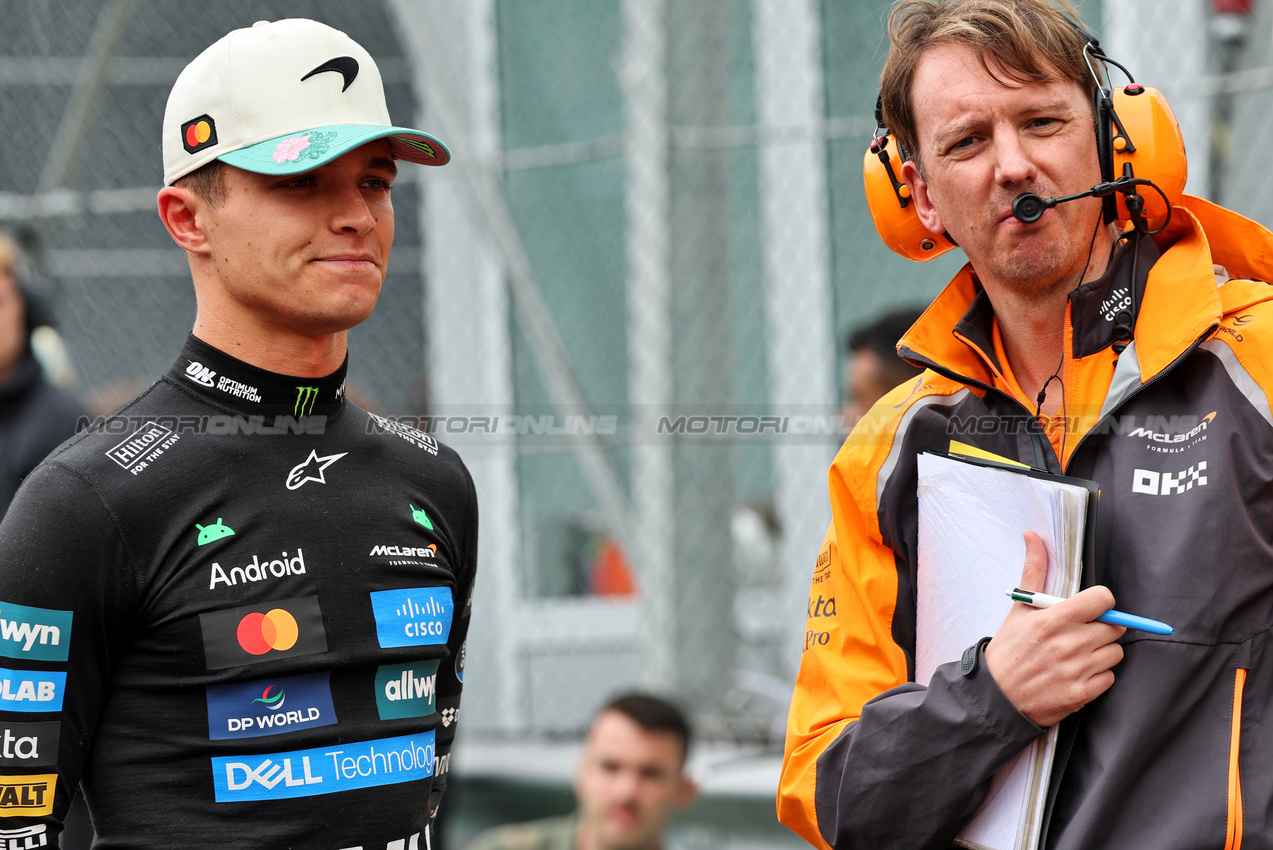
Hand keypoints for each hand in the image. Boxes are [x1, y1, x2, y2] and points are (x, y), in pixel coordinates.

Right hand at [983, 531, 1124, 727]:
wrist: (996, 696)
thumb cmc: (1008, 649)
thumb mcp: (1018, 608)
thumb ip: (1034, 571)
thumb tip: (1033, 536)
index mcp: (1053, 619)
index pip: (1103, 599)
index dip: (1100, 602)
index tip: (1091, 608)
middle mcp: (1069, 644)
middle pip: (1113, 627)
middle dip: (1100, 628)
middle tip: (1081, 633)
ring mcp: (1077, 670)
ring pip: (1114, 653)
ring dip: (1101, 652)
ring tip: (1077, 654)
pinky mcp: (1082, 694)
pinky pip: (1109, 678)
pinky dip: (1097, 676)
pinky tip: (1077, 673)